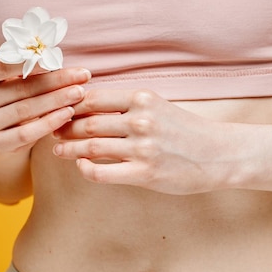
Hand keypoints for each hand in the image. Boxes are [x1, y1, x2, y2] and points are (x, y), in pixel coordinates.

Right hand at [0, 58, 90, 151]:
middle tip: (82, 76)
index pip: (2, 66)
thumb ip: (26, 68)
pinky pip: (28, 133)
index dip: (31, 63)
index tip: (59, 58)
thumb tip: (56, 55)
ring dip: (57, 100)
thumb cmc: (11, 97)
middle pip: (21, 88)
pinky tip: (68, 113)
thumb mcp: (11, 80)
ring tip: (79, 93)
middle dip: (56, 82)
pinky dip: (50, 122)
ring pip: (26, 110)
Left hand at [52, 89, 232, 194]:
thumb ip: (128, 106)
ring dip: (68, 147)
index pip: (93, 98)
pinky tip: (80, 165)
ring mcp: (143, 148)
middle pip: (87, 122)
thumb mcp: (159, 107)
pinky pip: (102, 172)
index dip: (70, 105)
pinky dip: (85, 168)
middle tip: (52, 131)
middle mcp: (141, 120)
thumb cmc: (187, 130)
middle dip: (64, 127)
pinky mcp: (145, 174)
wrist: (219, 154)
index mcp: (143, 99)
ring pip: (91, 145)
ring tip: (57, 149)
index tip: (59, 110)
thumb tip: (91, 106)